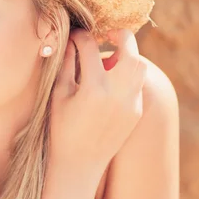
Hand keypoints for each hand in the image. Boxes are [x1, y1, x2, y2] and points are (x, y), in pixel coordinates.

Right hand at [49, 28, 145, 170]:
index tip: (74, 34)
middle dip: (118, 35)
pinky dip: (126, 75)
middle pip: (129, 49)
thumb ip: (65, 66)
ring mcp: (131, 103)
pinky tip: (109, 82)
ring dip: (127, 55)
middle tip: (105, 35)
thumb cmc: (61, 129)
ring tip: (108, 60)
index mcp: (93, 89)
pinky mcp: (137, 112)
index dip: (80, 37)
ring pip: (139, 66)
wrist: (79, 164)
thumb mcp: (58, 96)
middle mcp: (117, 93)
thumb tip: (69, 42)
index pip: (90, 48)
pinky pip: (137, 84)